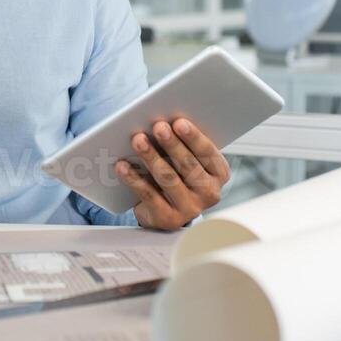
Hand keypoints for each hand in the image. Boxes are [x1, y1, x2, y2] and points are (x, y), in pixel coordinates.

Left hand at [115, 117, 229, 229]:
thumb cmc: (177, 174)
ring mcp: (190, 208)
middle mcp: (209, 192)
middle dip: (171, 144)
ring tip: (138, 140)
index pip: (207, 152)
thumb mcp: (186, 160)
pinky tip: (122, 165)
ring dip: (151, 157)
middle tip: (158, 126)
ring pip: (168, 179)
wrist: (166, 210)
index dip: (193, 137)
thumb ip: (183, 144)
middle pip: (188, 165)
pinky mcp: (168, 219)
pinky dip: (133, 178)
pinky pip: (149, 195)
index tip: (178, 122)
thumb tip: (163, 122)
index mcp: (218, 173)